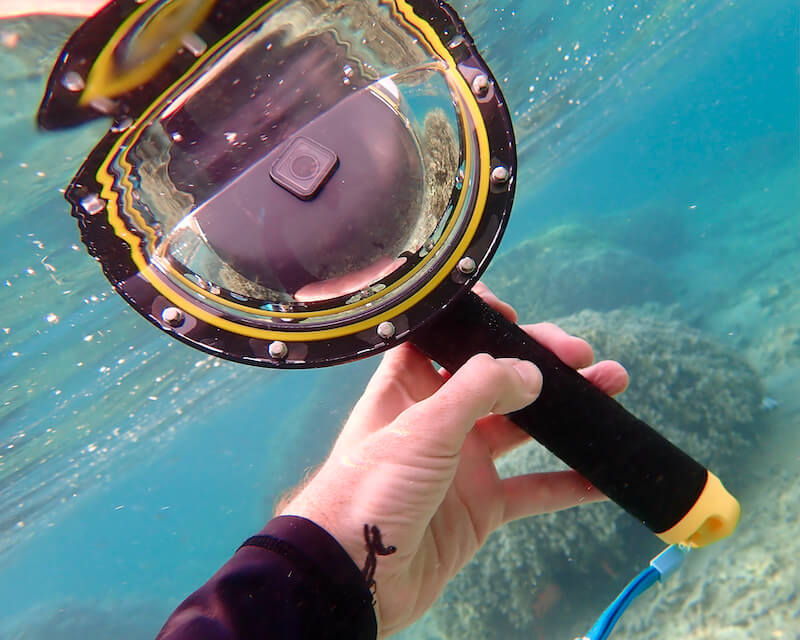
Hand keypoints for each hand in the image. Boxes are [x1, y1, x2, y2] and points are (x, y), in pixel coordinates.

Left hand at [279, 283, 628, 636]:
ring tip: (613, 387)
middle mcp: (438, 418)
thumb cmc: (369, 489)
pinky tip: (603, 474)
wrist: (351, 577)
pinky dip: (567, 482)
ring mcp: (462, 462)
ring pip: (523, 427)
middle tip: (582, 356)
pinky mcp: (480, 506)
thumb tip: (530, 371)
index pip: (445, 337)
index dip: (477, 321)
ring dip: (566, 410)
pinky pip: (532, 489)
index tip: (515, 317)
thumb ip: (477, 391)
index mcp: (409, 386)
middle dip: (540, 360)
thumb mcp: (423, 427)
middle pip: (496, 377)